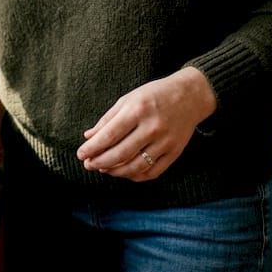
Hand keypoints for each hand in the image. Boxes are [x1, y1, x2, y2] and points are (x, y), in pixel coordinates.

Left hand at [76, 67, 216, 181]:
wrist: (190, 96)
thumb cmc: (154, 95)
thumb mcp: (128, 99)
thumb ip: (108, 119)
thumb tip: (89, 137)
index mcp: (138, 110)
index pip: (109, 135)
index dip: (92, 148)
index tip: (80, 154)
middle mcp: (152, 127)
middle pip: (121, 154)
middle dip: (100, 162)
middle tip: (88, 164)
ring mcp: (166, 142)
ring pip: (136, 166)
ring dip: (115, 172)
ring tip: (103, 169)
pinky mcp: (175, 152)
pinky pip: (153, 172)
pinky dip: (135, 176)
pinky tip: (123, 172)